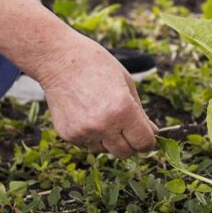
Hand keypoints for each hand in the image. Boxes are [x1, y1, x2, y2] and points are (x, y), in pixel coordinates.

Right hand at [38, 34, 158, 157]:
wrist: (58, 59)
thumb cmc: (96, 64)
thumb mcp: (126, 83)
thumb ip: (140, 112)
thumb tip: (153, 132)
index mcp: (122, 110)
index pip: (143, 143)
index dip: (148, 141)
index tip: (147, 135)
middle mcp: (103, 125)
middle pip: (125, 153)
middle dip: (130, 143)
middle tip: (127, 127)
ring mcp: (83, 132)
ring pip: (105, 150)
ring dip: (109, 139)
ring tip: (101, 112)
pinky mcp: (68, 135)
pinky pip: (87, 144)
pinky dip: (91, 135)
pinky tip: (86, 112)